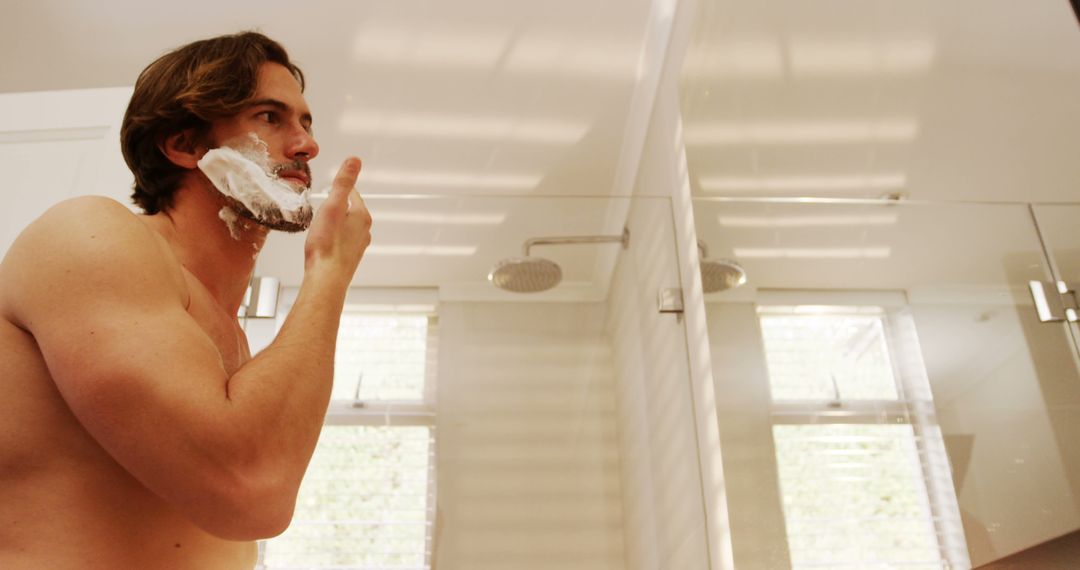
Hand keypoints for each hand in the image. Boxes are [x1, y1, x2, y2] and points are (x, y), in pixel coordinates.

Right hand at [304, 157, 370, 276]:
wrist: (326, 278)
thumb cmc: (327, 245)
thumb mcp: (333, 206)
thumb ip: (343, 183)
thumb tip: (354, 160)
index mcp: (361, 216)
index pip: (353, 194)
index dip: (341, 189)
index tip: (333, 187)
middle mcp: (364, 231)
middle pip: (351, 211)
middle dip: (338, 206)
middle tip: (325, 204)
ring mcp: (358, 246)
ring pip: (348, 228)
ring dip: (337, 223)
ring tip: (324, 223)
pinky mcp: (349, 259)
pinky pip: (342, 242)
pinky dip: (334, 238)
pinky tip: (325, 243)